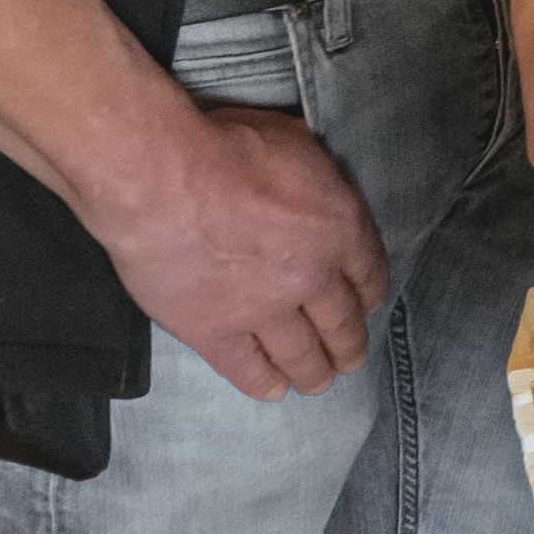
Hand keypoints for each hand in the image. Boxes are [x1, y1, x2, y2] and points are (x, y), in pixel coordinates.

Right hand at [90, 100, 388, 400]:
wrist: (163, 179)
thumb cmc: (226, 144)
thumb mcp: (293, 141)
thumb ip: (313, 174)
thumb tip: (314, 180)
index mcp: (338, 226)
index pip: (368, 272)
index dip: (369, 293)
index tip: (368, 306)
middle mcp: (312, 276)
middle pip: (341, 322)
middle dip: (348, 344)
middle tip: (350, 360)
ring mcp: (264, 310)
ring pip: (301, 354)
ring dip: (314, 372)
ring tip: (318, 383)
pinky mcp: (216, 333)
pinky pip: (247, 369)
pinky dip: (263, 383)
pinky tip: (273, 391)